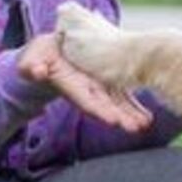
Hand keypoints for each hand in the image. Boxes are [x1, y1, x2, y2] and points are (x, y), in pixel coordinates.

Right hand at [18, 33, 152, 132]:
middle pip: (105, 106)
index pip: (85, 100)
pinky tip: (148, 116)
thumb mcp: (32, 59)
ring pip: (117, 103)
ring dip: (131, 114)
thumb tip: (36, 71)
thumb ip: (33, 66)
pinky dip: (134, 105)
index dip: (99, 109)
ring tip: (146, 123)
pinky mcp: (106, 82)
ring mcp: (97, 87)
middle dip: (120, 117)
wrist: (50, 53)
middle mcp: (86, 90)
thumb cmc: (38, 57)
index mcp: (70, 85)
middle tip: (137, 127)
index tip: (113, 120)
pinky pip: (122, 95)